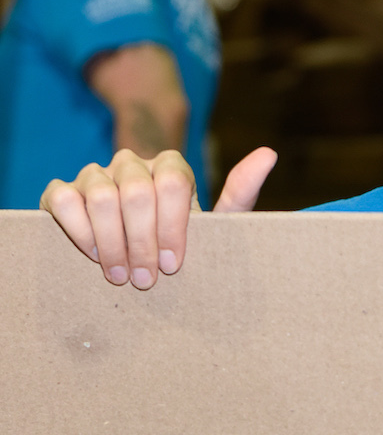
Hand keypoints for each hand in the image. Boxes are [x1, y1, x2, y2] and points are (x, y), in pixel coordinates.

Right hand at [41, 146, 277, 289]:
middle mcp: (132, 162)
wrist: (135, 255)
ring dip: (111, 243)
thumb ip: (240, 193)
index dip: (172, 228)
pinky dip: (78, 231)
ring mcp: (95, 174)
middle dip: (142, 242)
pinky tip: (93, 255)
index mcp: (171, 165)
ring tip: (120, 274)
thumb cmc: (180, 240)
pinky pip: (62, 200)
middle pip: (137, 193)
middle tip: (146, 280)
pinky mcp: (62, 190)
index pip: (173, 183)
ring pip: (100, 196)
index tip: (172, 265)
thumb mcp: (215, 223)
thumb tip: (269, 154)